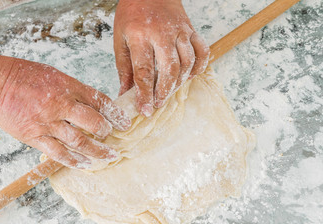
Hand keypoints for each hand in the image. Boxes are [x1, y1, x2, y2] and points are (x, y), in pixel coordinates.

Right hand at [0, 56, 130, 168]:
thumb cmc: (25, 76)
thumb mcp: (56, 75)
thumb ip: (75, 90)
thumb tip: (94, 104)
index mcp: (68, 86)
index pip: (99, 101)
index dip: (115, 113)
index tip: (124, 122)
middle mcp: (61, 105)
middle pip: (93, 122)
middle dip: (107, 132)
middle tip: (113, 137)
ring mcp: (48, 122)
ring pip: (79, 141)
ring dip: (96, 150)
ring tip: (108, 156)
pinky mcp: (35, 136)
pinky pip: (58, 153)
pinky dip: (73, 160)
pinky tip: (85, 164)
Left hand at [114, 0, 209, 116]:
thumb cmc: (132, 14)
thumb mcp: (120, 39)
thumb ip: (124, 67)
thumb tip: (125, 93)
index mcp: (140, 36)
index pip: (144, 72)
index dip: (145, 94)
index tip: (145, 110)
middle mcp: (162, 34)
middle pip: (170, 70)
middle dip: (164, 92)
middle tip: (157, 103)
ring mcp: (180, 31)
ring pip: (187, 62)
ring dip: (179, 82)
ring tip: (169, 91)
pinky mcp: (191, 30)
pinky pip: (202, 51)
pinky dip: (199, 67)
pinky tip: (188, 75)